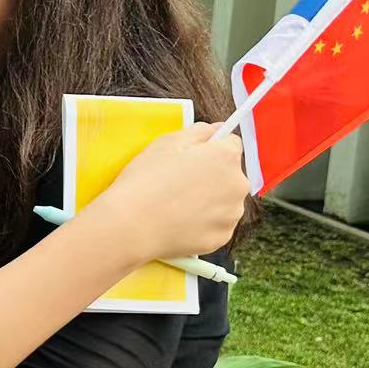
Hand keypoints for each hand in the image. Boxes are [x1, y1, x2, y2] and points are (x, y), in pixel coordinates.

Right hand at [97, 123, 248, 261]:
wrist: (131, 226)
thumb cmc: (145, 180)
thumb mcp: (166, 143)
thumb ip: (198, 132)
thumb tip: (217, 130)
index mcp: (226, 156)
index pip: (231, 144)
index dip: (210, 149)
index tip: (192, 159)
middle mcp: (238, 184)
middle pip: (230, 175)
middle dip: (212, 176)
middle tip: (179, 183)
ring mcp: (231, 214)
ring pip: (225, 202)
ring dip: (209, 201)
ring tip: (177, 205)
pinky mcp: (222, 237)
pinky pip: (216, 225)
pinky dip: (202, 224)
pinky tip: (179, 222)